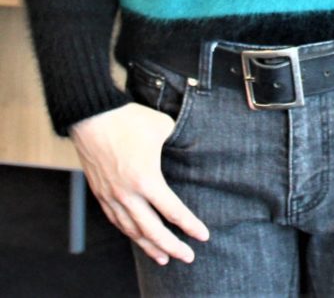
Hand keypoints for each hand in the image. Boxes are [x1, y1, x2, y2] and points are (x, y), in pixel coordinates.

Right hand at [70, 102, 209, 265]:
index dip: (190, 226)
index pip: (173, 211)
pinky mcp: (100, 193)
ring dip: (149, 246)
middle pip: (153, 231)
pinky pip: (117, 221)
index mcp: (147, 180)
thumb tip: (186, 143)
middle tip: (187, 257)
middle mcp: (128, 195)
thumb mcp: (162, 126)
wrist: (92, 116)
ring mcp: (112, 196)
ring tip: (163, 257)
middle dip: (173, 247)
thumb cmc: (128, 120)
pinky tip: (137, 237)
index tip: (203, 236)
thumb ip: (176, 140)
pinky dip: (129, 233)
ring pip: (133, 231)